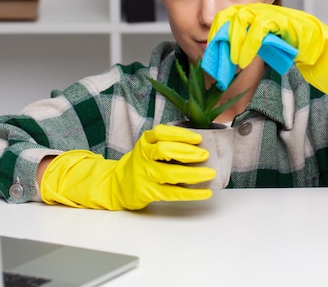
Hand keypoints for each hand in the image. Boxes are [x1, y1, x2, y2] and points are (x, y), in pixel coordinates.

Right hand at [41, 124, 215, 209]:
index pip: (161, 133)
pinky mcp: (148, 192)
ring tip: (209, 173)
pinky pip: (172, 193)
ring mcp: (144, 175)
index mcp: (145, 141)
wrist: (117, 185)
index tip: (198, 138)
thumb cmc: (142, 163)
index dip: (180, 134)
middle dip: (187, 152)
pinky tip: (205, 192)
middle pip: (164, 151)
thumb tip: (201, 144)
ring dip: (192, 174)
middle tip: (205, 154)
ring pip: (169, 174)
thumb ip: (168, 143)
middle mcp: (143, 156)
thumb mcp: (148, 147)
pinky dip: (191, 194)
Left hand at [208, 3, 327, 112]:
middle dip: (221, 33)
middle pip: (236, 11)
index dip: (220, 30)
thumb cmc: (311, 61)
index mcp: (267, 18)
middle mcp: (274, 12)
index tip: (209, 50)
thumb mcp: (276, 53)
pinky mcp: (292, 23)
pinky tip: (243, 59)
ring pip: (247, 16)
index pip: (236, 16)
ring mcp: (283, 16)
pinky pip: (265, 27)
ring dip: (233, 37)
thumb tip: (232, 59)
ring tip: (227, 59)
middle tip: (211, 55)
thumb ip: (258, 50)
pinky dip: (250, 42)